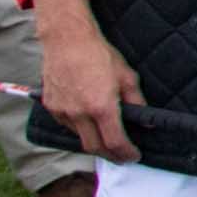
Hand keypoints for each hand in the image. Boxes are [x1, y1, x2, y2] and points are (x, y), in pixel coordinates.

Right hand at [31, 0, 140, 164]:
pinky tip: (88, 122)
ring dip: (94, 141)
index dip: (126, 153)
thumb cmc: (99, 55)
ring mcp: (62, 111)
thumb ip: (137, 102)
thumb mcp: (127, 77)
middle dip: (110, 156)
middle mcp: (79, 113)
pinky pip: (67, 125)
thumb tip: (146, 121)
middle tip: (121, 156)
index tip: (134, 156)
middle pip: (94, 147)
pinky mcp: (50, 106)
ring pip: (79, 137)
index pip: (114, 142)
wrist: (67, 40)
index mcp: (101, 107)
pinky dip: (79, 128)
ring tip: (106, 137)